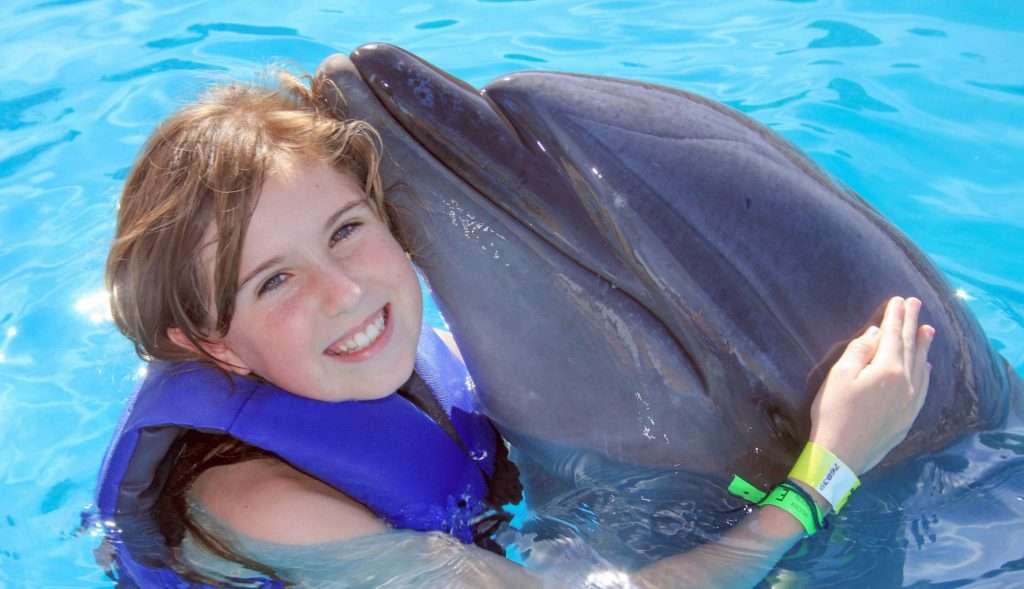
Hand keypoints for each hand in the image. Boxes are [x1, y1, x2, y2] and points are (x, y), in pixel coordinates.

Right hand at [808, 296, 934, 474]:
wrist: (841, 455)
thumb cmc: (834, 412)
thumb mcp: (839, 376)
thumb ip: (860, 350)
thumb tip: (877, 333)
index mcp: (888, 368)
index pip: (893, 335)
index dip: (896, 316)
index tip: (899, 299)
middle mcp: (906, 382)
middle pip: (910, 347)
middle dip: (912, 324)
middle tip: (916, 303)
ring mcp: (911, 401)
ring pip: (921, 366)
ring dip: (923, 346)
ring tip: (928, 329)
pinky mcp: (909, 417)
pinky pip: (923, 387)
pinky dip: (925, 372)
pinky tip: (927, 366)